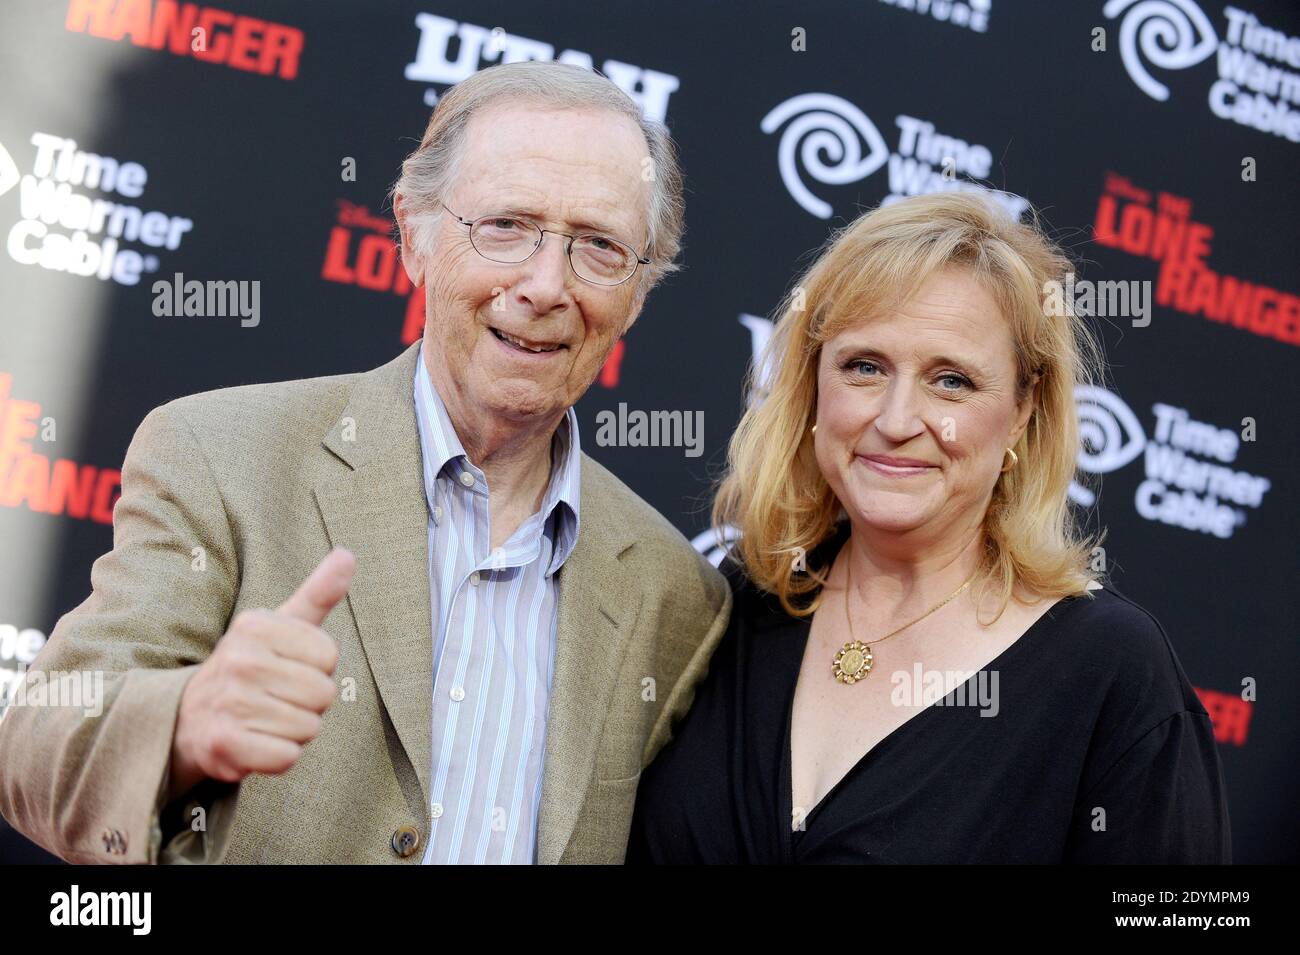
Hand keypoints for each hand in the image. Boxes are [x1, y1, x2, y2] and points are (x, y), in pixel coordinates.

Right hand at [166, 548, 354, 802]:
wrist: (187, 716)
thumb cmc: (251, 667)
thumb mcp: (281, 625)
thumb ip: (318, 593)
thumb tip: (348, 554)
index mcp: (255, 626)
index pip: (329, 656)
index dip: (317, 668)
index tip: (286, 667)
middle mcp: (239, 660)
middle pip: (323, 694)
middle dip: (308, 703)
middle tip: (275, 698)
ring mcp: (228, 702)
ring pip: (308, 728)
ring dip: (293, 731)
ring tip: (263, 718)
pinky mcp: (224, 744)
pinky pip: (287, 757)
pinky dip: (278, 756)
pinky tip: (254, 741)